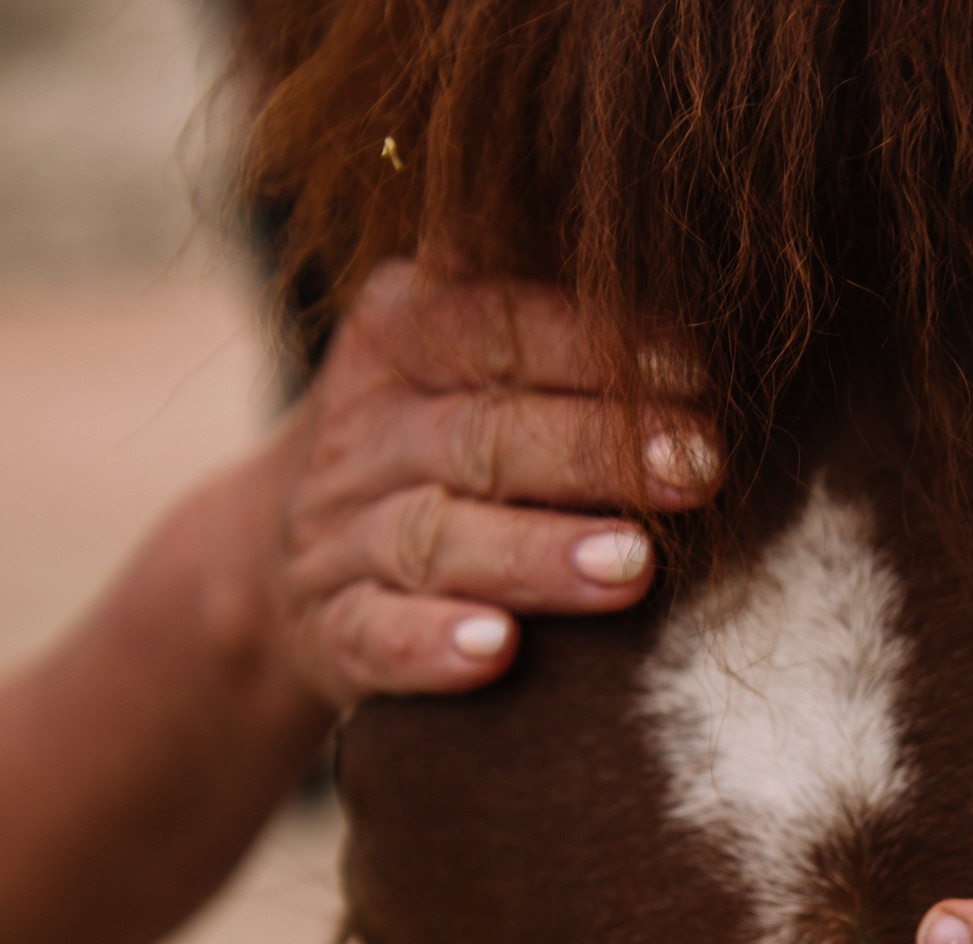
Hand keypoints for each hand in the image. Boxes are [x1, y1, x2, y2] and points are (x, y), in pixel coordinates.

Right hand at [279, 261, 720, 707]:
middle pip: (481, 436)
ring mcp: (335, 536)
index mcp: (398, 336)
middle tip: (699, 472)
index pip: (495, 328)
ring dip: (536, 555)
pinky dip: (429, 645)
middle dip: (595, 453)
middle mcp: (360, 432)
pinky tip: (496, 651)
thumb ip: (548, 315)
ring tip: (631, 568)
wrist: (273, 552)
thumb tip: (686, 263)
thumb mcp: (463, 357)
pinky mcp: (327, 630)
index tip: (699, 376)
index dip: (594, 348)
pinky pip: (371, 636)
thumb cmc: (433, 441)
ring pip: (434, 539)